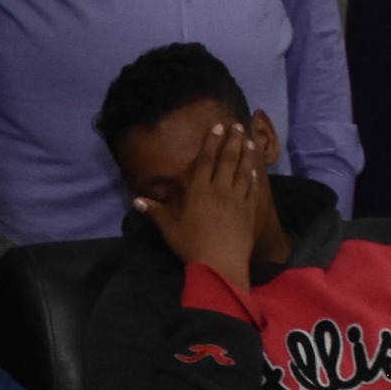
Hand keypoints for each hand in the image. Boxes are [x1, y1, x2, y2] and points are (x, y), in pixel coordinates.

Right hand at [136, 112, 264, 279]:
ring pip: (243, 171)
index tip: (218, 126)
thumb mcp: (169, 229)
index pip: (205, 160)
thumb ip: (155, 212)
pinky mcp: (248, 211)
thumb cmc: (191, 245)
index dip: (211, 142)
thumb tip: (136, 201)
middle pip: (227, 160)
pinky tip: (254, 171)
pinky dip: (253, 177)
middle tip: (238, 126)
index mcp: (199, 191)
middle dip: (233, 141)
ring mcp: (236, 199)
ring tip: (250, 141)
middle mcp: (219, 189)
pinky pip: (251, 189)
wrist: (220, 263)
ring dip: (247, 154)